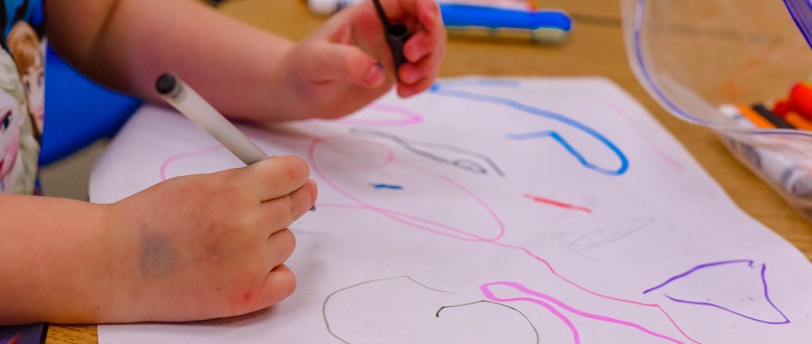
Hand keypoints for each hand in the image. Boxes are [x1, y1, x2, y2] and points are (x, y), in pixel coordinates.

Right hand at [104, 156, 315, 321]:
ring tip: (231, 243)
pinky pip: (287, 280)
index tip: (296, 177)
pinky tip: (247, 267)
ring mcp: (249, 264)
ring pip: (287, 242)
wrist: (113, 265)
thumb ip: (242, 182)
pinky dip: (273, 274)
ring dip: (270, 240)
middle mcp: (248, 226)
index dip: (295, 174)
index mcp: (235, 191)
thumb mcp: (197, 184)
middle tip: (283, 202)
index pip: (293, 174)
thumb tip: (284, 180)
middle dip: (292, 199)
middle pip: (296, 205)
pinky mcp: (246, 296)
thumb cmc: (150, 221)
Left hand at [276, 0, 445, 119]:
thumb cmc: (302, 69)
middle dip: (430, 39)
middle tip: (410, 58)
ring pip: (430, 48)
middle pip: (427, 22)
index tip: (427, 19)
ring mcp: (393, 51)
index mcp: (368, 14)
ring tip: (404, 81)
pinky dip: (423, 82)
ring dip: (428, 64)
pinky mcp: (395, 72)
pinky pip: (423, 72)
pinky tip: (404, 92)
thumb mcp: (316, 62)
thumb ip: (344, 62)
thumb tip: (376, 72)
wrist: (300, 93)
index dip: (423, 3)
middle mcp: (386, 29)